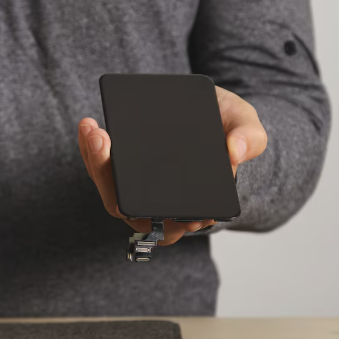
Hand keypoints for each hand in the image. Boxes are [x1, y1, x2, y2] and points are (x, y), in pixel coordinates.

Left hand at [78, 86, 266, 245]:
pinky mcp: (126, 170)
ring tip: (92, 129)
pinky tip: (89, 126)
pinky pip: (104, 169)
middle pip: (123, 204)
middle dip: (106, 173)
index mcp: (194, 205)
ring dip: (94, 160)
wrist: (222, 118)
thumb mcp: (249, 129)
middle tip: (101, 138)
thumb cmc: (233, 132)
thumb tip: (235, 152)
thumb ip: (249, 138)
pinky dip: (93, 149)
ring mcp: (140, 189)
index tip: (137, 184)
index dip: (146, 211)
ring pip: (109, 188)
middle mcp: (162, 204)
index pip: (165, 221)